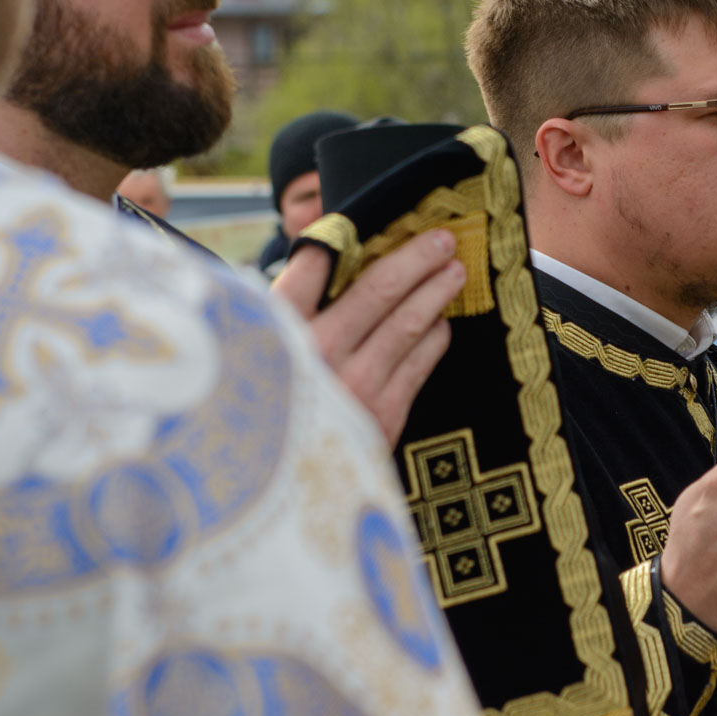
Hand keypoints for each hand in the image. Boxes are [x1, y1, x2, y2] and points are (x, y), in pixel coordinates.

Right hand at [273, 228, 465, 444]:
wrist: (288, 493)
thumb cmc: (274, 413)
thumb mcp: (261, 358)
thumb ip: (289, 310)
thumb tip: (322, 256)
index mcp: (276, 334)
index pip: (307, 269)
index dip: (338, 240)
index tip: (363, 222)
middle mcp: (316, 355)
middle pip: (377, 290)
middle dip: (416, 259)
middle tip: (443, 239)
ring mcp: (355, 385)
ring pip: (407, 323)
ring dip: (436, 292)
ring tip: (455, 270)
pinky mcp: (383, 414)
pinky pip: (419, 362)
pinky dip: (434, 336)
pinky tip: (441, 320)